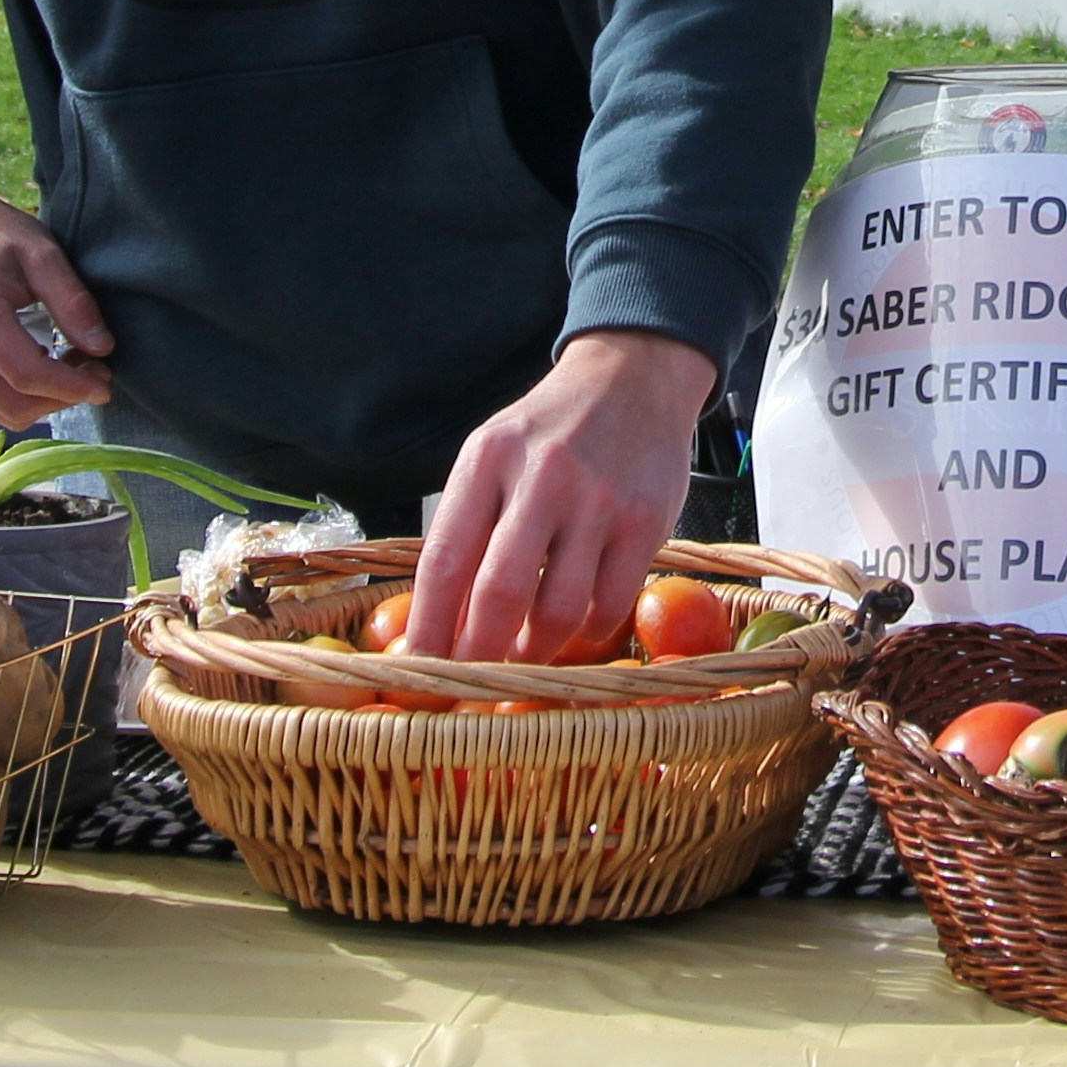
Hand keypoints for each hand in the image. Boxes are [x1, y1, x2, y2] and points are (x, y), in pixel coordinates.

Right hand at [0, 151, 111, 422]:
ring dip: (44, 400)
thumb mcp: (42, 254)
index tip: (106, 383)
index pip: (28, 375)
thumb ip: (73, 302)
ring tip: (70, 364)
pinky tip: (39, 363)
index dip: (73, 387)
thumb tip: (103, 349)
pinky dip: (21, 396)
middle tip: (94, 370)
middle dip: (63, 397)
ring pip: (3, 412)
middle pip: (15, 405)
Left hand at [409, 330, 717, 661]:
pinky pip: (610, 605)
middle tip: (470, 687)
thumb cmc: (549, 432)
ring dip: (534, 650)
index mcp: (488, 460)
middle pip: (500, 593)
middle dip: (477, 655)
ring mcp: (599, 501)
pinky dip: (587, 633)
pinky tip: (576, 627)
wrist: (632, 378)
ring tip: (522, 654)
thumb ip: (468, 528)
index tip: (419, 670)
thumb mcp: (493, 456)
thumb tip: (441, 624)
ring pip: (559, 611)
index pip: (445, 558)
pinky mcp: (646, 521)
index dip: (429, 626)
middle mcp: (543, 477)